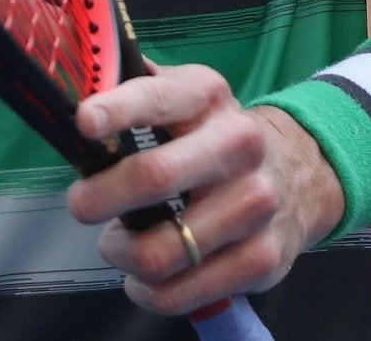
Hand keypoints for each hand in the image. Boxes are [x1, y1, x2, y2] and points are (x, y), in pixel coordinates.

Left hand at [67, 64, 341, 317]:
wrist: (296, 171)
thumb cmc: (210, 134)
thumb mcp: (181, 94)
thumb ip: (128, 85)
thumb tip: (74, 80)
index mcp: (207, 95)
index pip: (157, 98)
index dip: (117, 110)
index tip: (83, 124)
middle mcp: (238, 144)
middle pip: (155, 176)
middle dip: (100, 196)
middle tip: (80, 204)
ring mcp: (255, 203)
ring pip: (163, 249)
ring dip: (121, 252)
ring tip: (116, 243)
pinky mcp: (261, 257)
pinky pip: (184, 291)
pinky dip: (149, 291)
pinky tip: (142, 278)